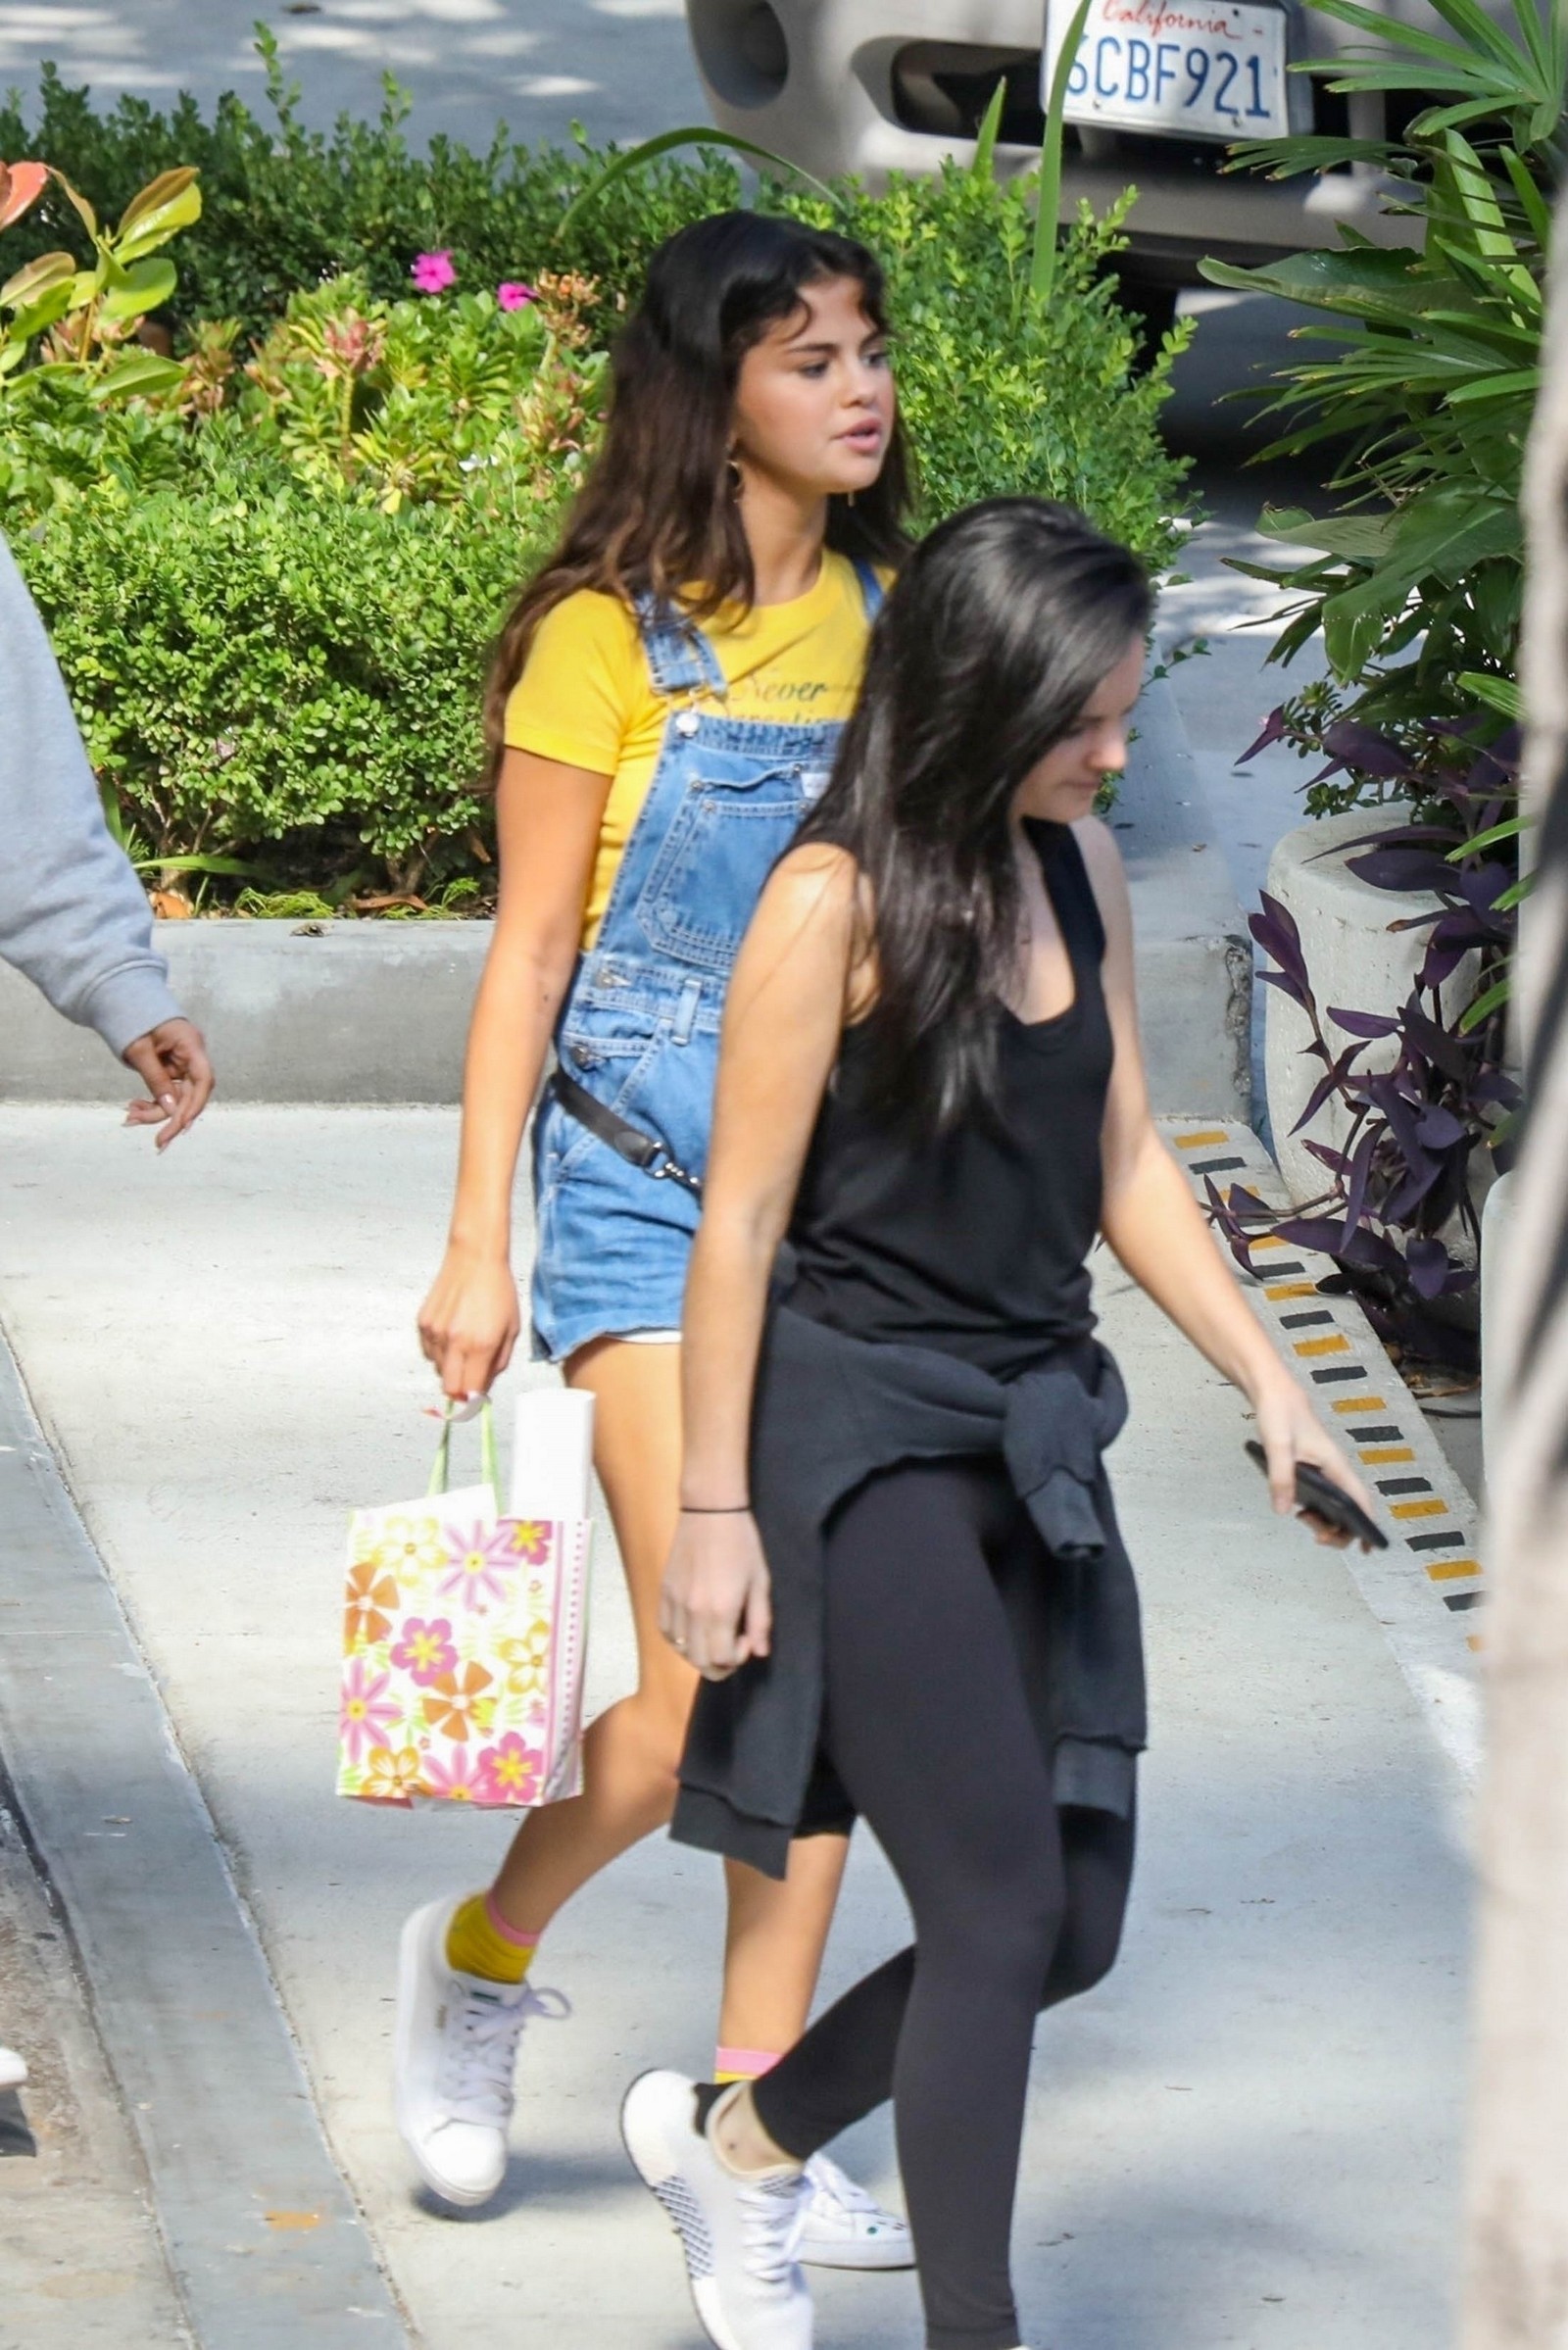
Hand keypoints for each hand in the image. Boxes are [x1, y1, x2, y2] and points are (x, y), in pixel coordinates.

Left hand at [122, 1018, 214, 1148]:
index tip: (181, 1124)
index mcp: (190, 1044)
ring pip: (178, 1097)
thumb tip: (171, 1109)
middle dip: (172, 1117)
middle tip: (158, 1141)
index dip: (196, 1105)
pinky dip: (153, 1103)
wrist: (123, 1002)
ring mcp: (184, 1064)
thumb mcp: (139, 1050)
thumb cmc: (132, 1019)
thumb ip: (156, 1079)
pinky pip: (168, 1092)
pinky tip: (135, 1109)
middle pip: (191, 1094)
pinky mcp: (173, 1071)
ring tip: (130, 1117)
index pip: (203, 1079)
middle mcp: (192, 1056)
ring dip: (157, 1112)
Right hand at [418, 1245, 520, 1400]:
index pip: (469, 1391)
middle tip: (471, 1378)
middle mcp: (454, 1342)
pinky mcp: (423, 1323)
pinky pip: (428, 1352)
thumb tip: (482, 1389)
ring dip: (451, 1367)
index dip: (473, 1401)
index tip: (477, 1401)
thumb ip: (497, 1364)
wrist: (475, 1259)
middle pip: (449, 1387)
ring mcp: (435, 1332)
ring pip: (438, 1369)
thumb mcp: (510, 1331)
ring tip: (464, 1343)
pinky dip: (439, 1351)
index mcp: (480, 1345)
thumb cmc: (499, 1292)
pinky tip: (452, 1332)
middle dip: (460, 1389)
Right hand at [660, 1512, 771, 1679]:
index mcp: (720, 1611)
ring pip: (680, 1648)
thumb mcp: (760, 1581)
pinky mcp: (663, 1592)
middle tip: (731, 1646)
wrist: (710, 1511)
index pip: (720, 1659)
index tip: (745, 1640)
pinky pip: (665, 1630)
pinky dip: (678, 1639)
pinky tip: (692, 1629)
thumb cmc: (742, 1544)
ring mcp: (674, 1602)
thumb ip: (760, 1620)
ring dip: (698, 1652)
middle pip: (698, 1661)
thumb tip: (760, 1652)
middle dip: (718, 1664)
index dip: (735, 1659)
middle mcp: (693, 1612)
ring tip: (713, 1636)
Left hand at [1252, 1373, 1378, 1549]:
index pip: (1360, 1501)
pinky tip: (1299, 1511)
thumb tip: (1285, 1512)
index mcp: (1335, 1465)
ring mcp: (1324, 1469)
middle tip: (1316, 1536)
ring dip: (1325, 1520)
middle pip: (1349, 1509)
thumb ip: (1281, 1477)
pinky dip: (1316, 1509)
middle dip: (1339, 1529)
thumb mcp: (1278, 1446)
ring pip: (1335, 1505)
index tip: (1366, 1549)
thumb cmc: (1280, 1413)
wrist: (1272, 1391)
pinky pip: (1322, 1496)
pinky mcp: (1312, 1468)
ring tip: (1305, 1522)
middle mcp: (1334, 1470)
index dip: (1366, 1526)